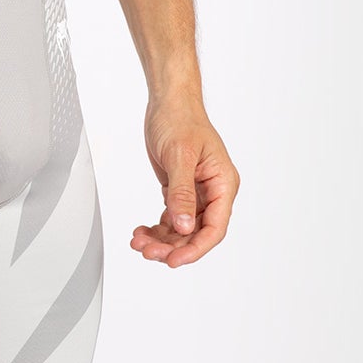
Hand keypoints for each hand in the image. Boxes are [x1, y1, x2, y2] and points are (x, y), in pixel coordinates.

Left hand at [133, 101, 238, 267]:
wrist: (168, 102)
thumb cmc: (181, 119)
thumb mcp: (180, 156)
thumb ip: (182, 193)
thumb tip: (183, 225)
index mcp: (223, 183)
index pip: (214, 227)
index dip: (195, 248)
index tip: (174, 260)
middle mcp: (213, 191)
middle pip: (196, 232)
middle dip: (172, 246)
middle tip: (148, 251)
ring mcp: (197, 192)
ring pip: (182, 229)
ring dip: (161, 239)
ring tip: (140, 242)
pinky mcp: (180, 190)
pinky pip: (171, 218)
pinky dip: (157, 228)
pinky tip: (142, 232)